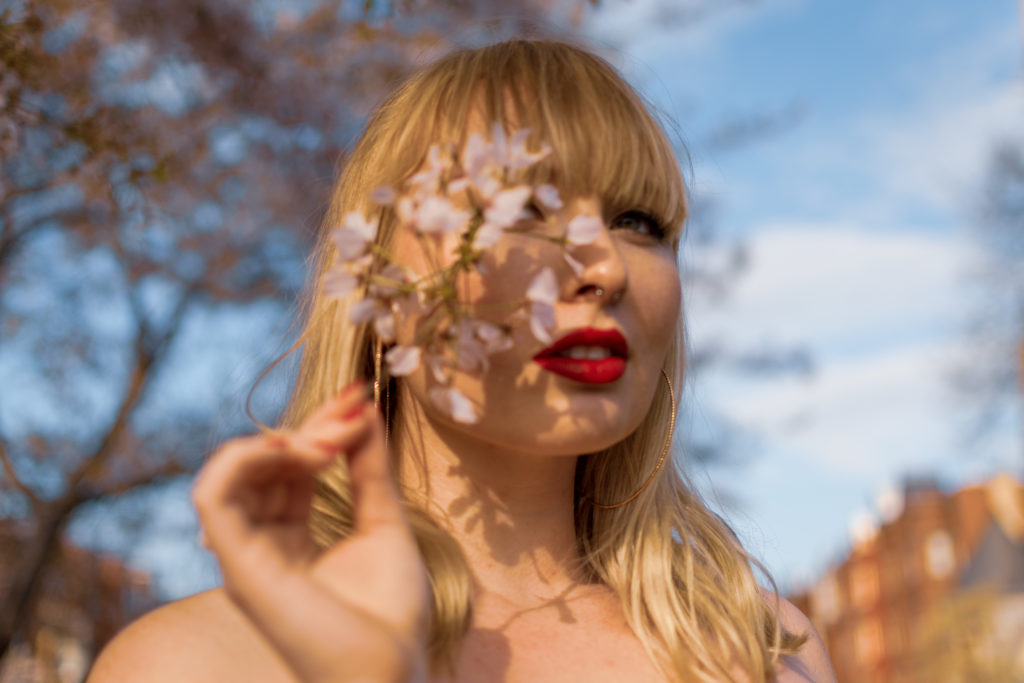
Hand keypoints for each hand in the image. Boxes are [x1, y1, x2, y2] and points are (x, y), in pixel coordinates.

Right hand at [193, 382, 428, 682]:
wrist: (389, 667)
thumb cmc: (390, 610)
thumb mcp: (384, 521)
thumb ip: (369, 467)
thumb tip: (361, 407)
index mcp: (293, 536)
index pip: (290, 465)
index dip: (320, 425)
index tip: (358, 395)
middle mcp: (263, 542)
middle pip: (264, 463)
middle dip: (309, 427)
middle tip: (352, 411)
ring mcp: (247, 553)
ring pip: (228, 472)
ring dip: (278, 440)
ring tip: (328, 445)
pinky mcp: (238, 562)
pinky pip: (213, 495)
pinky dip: (245, 458)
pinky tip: (297, 452)